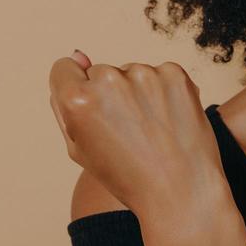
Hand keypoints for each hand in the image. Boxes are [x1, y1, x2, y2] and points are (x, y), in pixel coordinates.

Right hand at [48, 51, 230, 222]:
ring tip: (151, 131)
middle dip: (109, 96)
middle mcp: (109, 80)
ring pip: (131, 73)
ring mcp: (145, 74)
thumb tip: (78, 54)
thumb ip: (67, 101)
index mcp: (77, 100)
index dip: (75, 91)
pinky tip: (169, 121)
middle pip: (99, 72)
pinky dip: (164, 93)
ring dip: (138, 93)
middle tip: (128, 134)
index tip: (93, 111)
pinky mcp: (175, 74)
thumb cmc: (126, 175)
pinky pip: (159, 74)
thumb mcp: (80, 147)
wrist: (181, 192)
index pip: (64, 68)